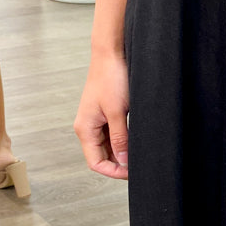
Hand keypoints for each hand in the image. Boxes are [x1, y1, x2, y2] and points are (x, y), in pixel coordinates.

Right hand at [74, 51, 129, 178]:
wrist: (111, 53)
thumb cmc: (111, 78)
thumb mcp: (117, 112)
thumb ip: (120, 139)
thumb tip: (124, 162)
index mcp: (85, 129)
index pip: (96, 163)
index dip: (114, 171)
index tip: (133, 172)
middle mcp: (88, 127)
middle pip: (102, 156)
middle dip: (120, 163)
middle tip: (140, 164)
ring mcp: (96, 120)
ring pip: (108, 146)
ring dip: (122, 152)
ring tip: (140, 152)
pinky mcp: (106, 113)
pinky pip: (113, 134)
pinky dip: (124, 140)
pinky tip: (136, 139)